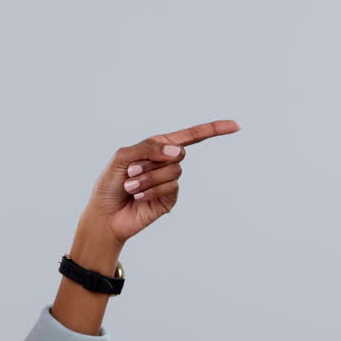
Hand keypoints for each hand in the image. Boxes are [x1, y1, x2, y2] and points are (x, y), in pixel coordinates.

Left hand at [80, 120, 239, 243]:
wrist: (105, 214)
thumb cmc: (110, 184)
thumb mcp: (122, 157)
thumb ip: (148, 147)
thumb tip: (178, 151)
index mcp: (157, 148)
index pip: (190, 136)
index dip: (213, 130)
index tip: (235, 126)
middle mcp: (167, 163)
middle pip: (178, 153)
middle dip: (151, 161)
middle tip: (131, 171)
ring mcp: (170, 182)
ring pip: (173, 171)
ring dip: (147, 178)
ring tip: (131, 187)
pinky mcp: (170, 199)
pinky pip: (171, 187)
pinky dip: (151, 190)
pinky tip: (139, 197)